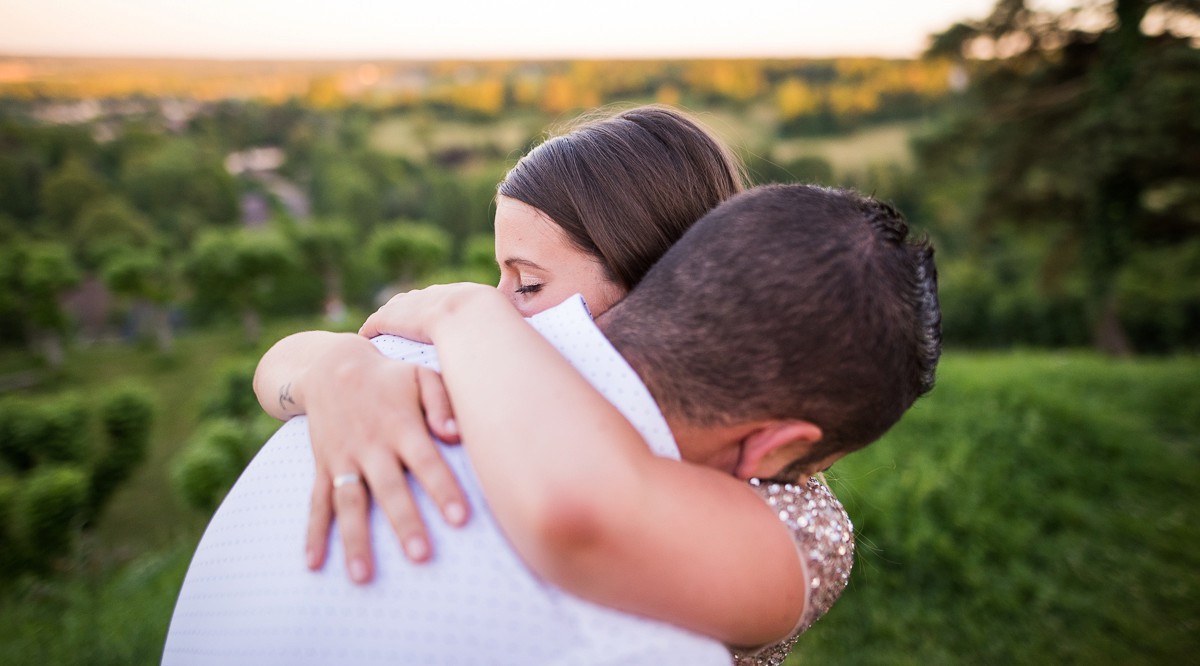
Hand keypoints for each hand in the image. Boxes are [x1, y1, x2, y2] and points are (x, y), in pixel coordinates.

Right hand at [303, 336, 467, 582]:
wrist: (331, 365)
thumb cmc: (390, 377)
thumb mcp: (421, 375)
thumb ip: (442, 402)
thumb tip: (455, 434)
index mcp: (401, 425)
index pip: (426, 461)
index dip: (443, 488)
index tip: (460, 518)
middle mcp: (371, 445)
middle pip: (389, 488)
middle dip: (404, 522)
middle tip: (421, 556)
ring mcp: (344, 459)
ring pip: (350, 503)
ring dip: (356, 540)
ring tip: (363, 577)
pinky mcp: (324, 466)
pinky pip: (317, 503)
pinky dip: (314, 533)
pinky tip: (315, 563)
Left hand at [359, 282, 503, 341]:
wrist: (474, 319)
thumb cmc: (496, 329)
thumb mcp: (506, 326)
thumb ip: (507, 336)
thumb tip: (522, 353)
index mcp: (461, 296)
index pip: (444, 301)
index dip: (436, 310)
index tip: (432, 320)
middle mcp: (434, 296)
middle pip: (416, 300)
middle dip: (409, 309)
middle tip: (402, 323)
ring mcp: (413, 305)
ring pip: (394, 310)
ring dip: (388, 319)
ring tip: (380, 331)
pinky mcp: (393, 318)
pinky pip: (377, 323)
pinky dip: (372, 329)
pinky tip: (366, 337)